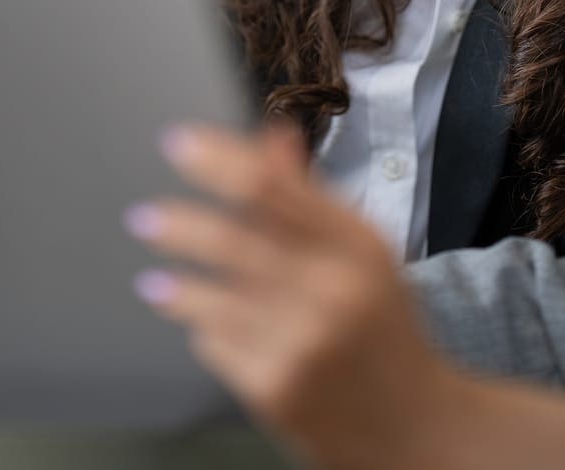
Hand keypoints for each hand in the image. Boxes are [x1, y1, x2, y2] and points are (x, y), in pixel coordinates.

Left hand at [128, 125, 564, 469]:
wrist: (418, 426)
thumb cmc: (383, 327)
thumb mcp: (363, 252)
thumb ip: (311, 198)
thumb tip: (269, 137)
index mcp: (357, 245)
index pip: (272, 187)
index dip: (216, 160)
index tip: (178, 143)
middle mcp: (333, 290)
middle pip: (233, 239)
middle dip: (178, 225)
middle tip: (145, 218)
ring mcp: (302, 344)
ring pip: (211, 298)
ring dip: (177, 286)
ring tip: (159, 283)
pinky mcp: (275, 390)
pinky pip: (214, 345)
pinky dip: (208, 332)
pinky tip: (216, 331)